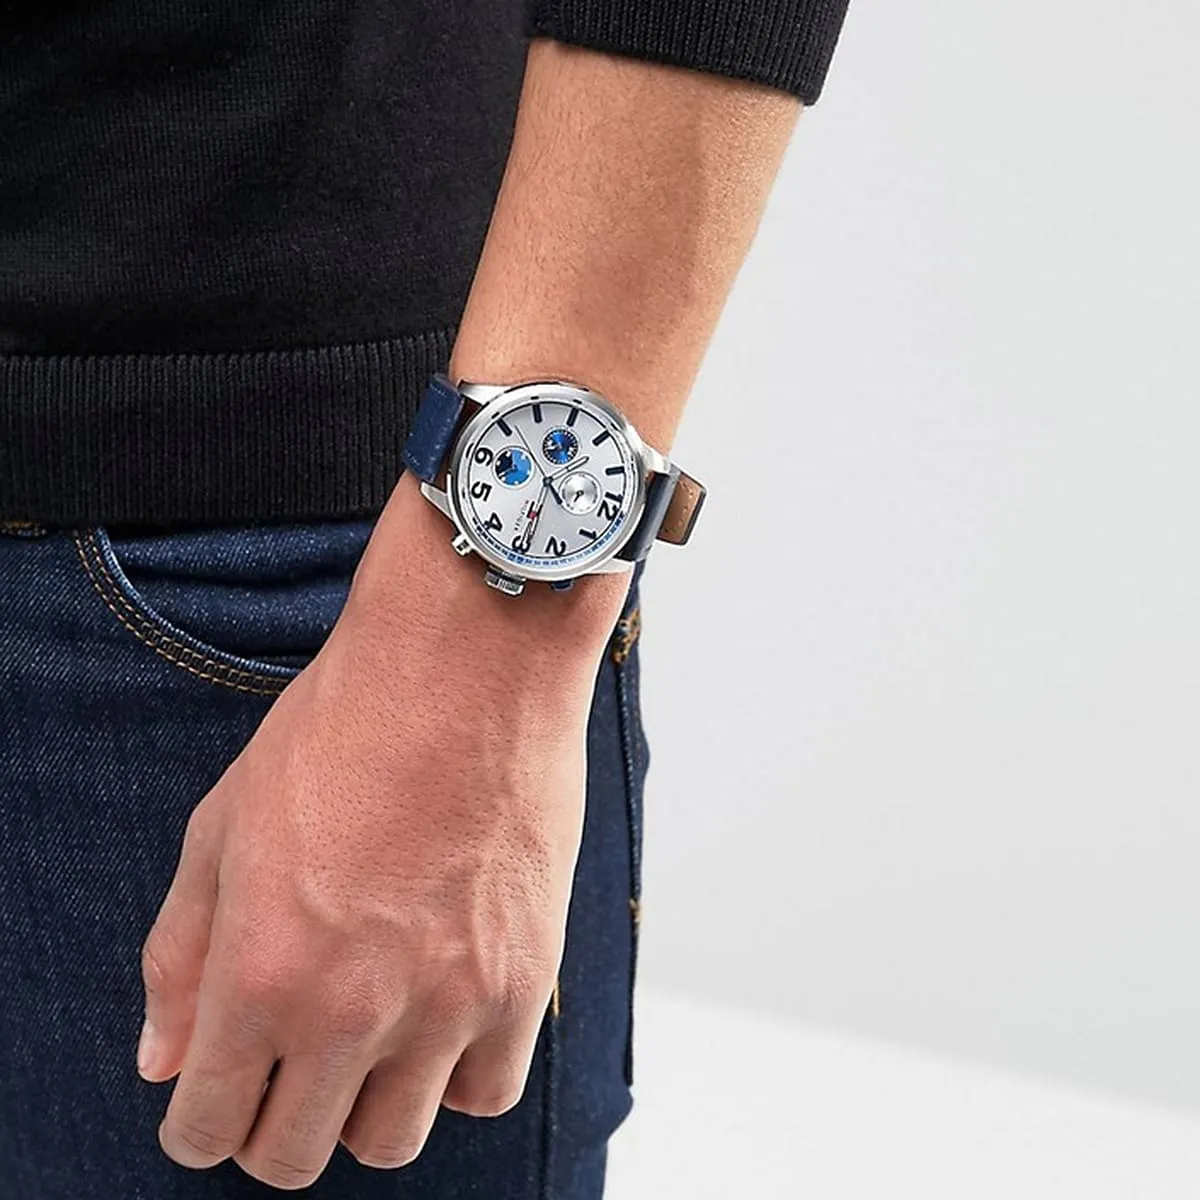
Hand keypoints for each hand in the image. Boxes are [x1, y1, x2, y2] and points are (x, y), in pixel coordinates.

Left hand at [138, 472, 627, 1188]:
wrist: (468, 667)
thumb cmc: (344, 728)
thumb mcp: (225, 825)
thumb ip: (181, 955)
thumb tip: (165, 1060)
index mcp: (261, 971)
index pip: (207, 1126)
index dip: (197, 1122)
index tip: (214, 1098)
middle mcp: (351, 1009)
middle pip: (293, 1155)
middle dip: (270, 1125)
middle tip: (285, 1067)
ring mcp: (446, 1003)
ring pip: (389, 1140)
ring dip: (362, 1103)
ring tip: (367, 1035)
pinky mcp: (522, 981)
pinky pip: (484, 1093)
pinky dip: (454, 1073)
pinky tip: (439, 1012)